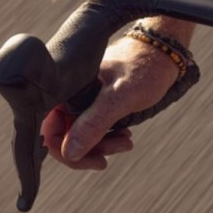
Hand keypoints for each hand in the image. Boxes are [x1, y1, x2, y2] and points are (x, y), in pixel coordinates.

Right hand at [40, 35, 180, 169]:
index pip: (49, 129)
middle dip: (90, 150)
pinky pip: (94, 128)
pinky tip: (126, 134)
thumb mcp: (120, 98)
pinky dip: (109, 137)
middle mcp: (71, 95)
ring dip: (103, 145)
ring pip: (81, 135)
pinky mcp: (97, 104)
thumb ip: (94, 123)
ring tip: (127, 141)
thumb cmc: (144, 69)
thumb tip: (69, 153)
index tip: (95, 159)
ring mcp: (84, 100)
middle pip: (64, 136)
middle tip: (117, 150)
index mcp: (67, 89)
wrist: (164, 54)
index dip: (64, 150)